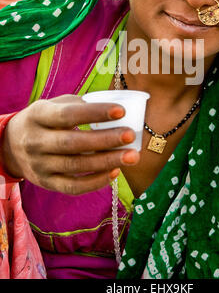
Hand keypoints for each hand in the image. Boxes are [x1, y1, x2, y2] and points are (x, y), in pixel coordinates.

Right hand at [1, 95, 138, 194]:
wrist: (11, 145)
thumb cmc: (45, 120)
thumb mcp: (53, 105)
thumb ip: (79, 105)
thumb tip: (115, 108)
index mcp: (38, 115)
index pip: (68, 114)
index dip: (95, 113)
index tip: (121, 111)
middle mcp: (35, 141)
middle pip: (73, 143)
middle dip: (105, 140)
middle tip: (130, 135)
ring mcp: (39, 164)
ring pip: (76, 166)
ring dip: (107, 162)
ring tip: (132, 156)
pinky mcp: (46, 183)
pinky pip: (73, 186)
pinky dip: (95, 181)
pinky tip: (115, 172)